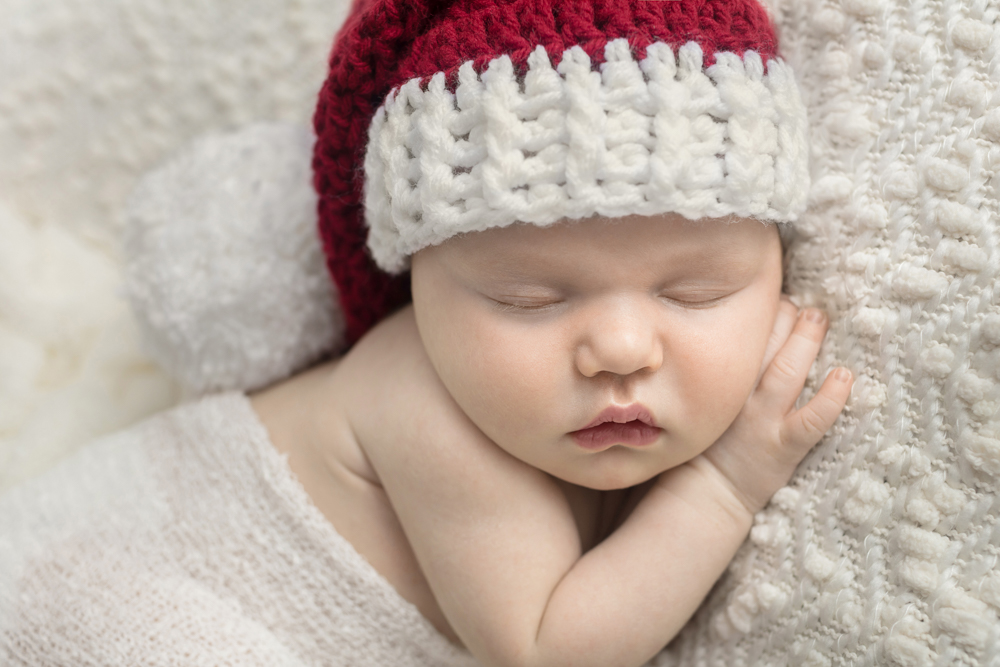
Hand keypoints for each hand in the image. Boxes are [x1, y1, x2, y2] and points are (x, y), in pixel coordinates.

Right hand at [697, 302, 852, 515]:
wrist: (708, 491)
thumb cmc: (706, 442)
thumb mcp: (704, 399)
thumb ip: (719, 370)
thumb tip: (739, 336)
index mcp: (722, 382)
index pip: (740, 335)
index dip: (760, 312)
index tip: (773, 302)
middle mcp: (742, 396)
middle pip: (764, 343)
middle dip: (786, 315)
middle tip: (802, 305)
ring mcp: (764, 420)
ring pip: (787, 371)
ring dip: (806, 340)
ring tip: (819, 319)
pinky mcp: (784, 446)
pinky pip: (812, 419)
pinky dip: (831, 397)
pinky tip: (844, 376)